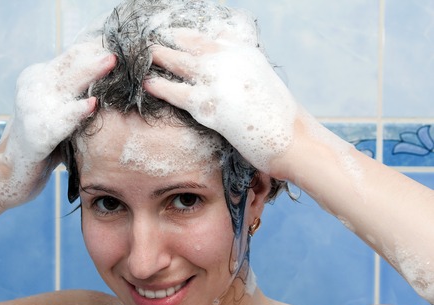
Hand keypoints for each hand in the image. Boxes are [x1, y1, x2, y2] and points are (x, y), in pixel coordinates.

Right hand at [0, 40, 115, 211]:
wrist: (13, 175)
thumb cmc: (45, 142)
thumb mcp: (61, 111)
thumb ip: (78, 93)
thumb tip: (115, 78)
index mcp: (39, 77)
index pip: (71, 57)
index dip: (95, 50)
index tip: (121, 45)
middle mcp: (33, 88)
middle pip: (69, 66)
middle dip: (95, 56)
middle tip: (120, 49)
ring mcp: (31, 109)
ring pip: (65, 85)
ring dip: (90, 73)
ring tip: (111, 63)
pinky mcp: (35, 135)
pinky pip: (59, 121)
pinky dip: (76, 112)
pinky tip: (92, 106)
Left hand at [144, 30, 297, 175]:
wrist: (294, 140)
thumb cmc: (280, 119)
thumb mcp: (263, 83)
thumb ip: (242, 72)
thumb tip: (228, 74)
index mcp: (245, 53)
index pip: (212, 36)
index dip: (189, 35)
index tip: (175, 33)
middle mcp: (230, 60)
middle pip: (191, 44)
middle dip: (170, 41)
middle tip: (150, 40)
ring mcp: (218, 81)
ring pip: (179, 63)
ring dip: (159, 57)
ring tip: (143, 55)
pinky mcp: (209, 106)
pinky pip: (176, 93)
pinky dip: (159, 87)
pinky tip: (147, 84)